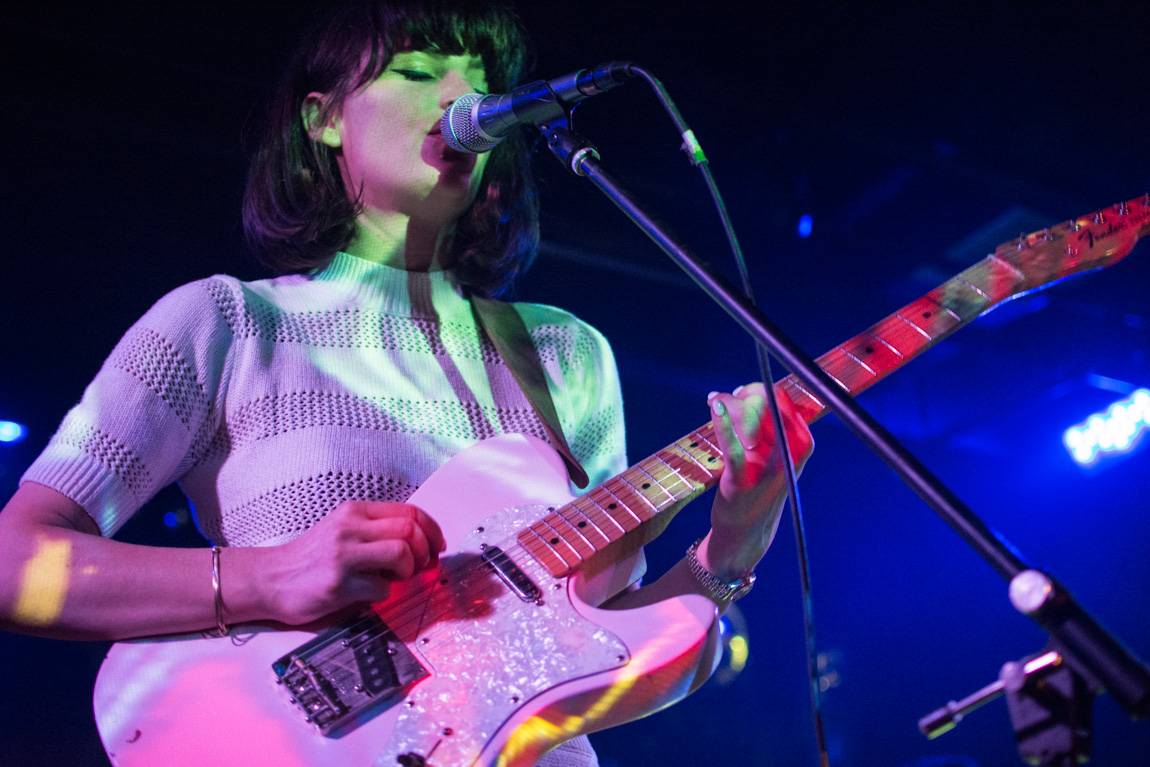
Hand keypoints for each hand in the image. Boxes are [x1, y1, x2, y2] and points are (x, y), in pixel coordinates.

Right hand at [259, 501, 445, 624]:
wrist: (270, 580)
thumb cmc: (312, 558)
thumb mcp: (344, 531)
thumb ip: (377, 532)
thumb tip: (423, 545)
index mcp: (355, 512)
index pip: (410, 511)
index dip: (432, 530)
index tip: (437, 547)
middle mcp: (350, 527)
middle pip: (409, 529)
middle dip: (424, 551)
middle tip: (419, 567)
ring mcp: (343, 555)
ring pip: (400, 552)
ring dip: (407, 571)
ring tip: (392, 579)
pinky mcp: (338, 584)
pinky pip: (381, 588)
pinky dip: (382, 594)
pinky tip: (366, 593)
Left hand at [702, 383, 813, 579]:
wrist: (746, 532)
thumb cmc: (758, 487)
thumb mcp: (776, 455)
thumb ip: (769, 425)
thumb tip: (745, 390)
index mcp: (801, 443)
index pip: (781, 400)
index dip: (759, 391)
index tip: (742, 393)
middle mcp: (789, 453)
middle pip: (765, 403)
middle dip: (742, 396)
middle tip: (725, 400)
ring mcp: (767, 467)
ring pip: (747, 417)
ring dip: (727, 404)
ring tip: (715, 403)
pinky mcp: (742, 479)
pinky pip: (732, 444)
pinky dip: (722, 422)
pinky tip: (715, 407)